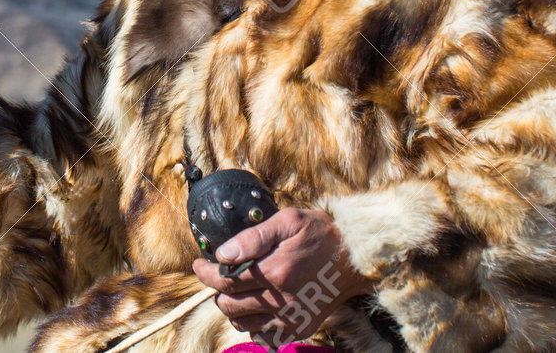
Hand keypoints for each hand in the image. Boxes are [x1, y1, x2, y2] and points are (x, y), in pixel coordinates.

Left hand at [192, 207, 371, 343]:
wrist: (356, 258)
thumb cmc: (320, 233)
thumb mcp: (288, 220)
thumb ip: (252, 237)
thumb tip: (222, 253)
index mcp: (276, 272)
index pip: (224, 281)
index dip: (205, 273)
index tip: (199, 264)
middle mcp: (282, 301)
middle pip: (229, 305)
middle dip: (217, 290)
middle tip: (220, 275)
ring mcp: (292, 319)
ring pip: (242, 323)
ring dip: (234, 307)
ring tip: (239, 290)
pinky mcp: (300, 329)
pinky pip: (263, 336)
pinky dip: (253, 323)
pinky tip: (257, 305)